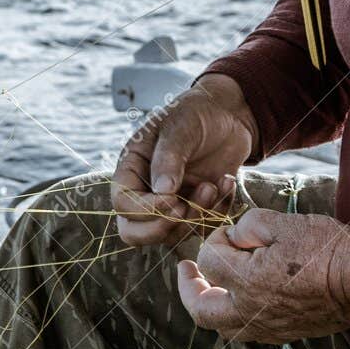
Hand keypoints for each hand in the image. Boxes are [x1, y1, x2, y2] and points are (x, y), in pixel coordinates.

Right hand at [111, 75, 258, 246]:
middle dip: (162, 227)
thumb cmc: (196, 112)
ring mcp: (171, 203)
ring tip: (213, 186)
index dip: (145, 209)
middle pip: (135, 232)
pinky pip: (202, 228)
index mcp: (132, 167)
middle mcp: (145, 190)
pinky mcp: (196, 208)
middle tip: (187, 209)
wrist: (227, 113)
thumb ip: (168, 158)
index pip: (122, 203)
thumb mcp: (179, 127)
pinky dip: (218, 212)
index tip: (173, 198)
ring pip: (171, 235)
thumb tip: (162, 192)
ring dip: (195, 217)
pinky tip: (227, 182)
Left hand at [176, 206, 349, 341]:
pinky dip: (235, 315)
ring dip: (210, 305)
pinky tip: (241, 297)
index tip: (231, 231)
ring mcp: (269, 328)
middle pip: (202, 309)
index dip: (216, 239)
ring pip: (223, 327)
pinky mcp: (286, 334)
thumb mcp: (283, 222)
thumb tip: (234, 237)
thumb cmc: (328, 247)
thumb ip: (247, 225)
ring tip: (210, 285)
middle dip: (188, 288)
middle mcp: (252, 312)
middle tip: (186, 270)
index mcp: (247, 282)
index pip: (209, 260)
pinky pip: (248, 332)